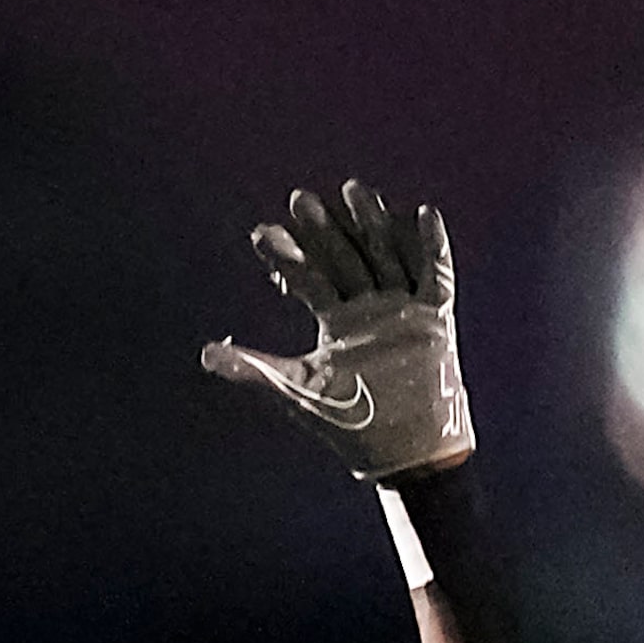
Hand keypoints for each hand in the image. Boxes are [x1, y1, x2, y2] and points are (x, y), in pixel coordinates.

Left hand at [202, 183, 474, 482]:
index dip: (286, 256)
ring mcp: (402, 311)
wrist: (406, 452)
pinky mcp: (435, 320)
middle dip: (324, 231)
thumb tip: (206, 353)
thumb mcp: (299, 392)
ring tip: (355, 190)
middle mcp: (368, 309)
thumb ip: (255, 370)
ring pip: (385, 256)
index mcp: (337, 321)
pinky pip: (437, 277)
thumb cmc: (353, 424)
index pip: (307, 279)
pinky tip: (423, 213)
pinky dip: (433, 248)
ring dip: (372, 225)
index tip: (262, 233)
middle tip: (300, 199)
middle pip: (345, 259)